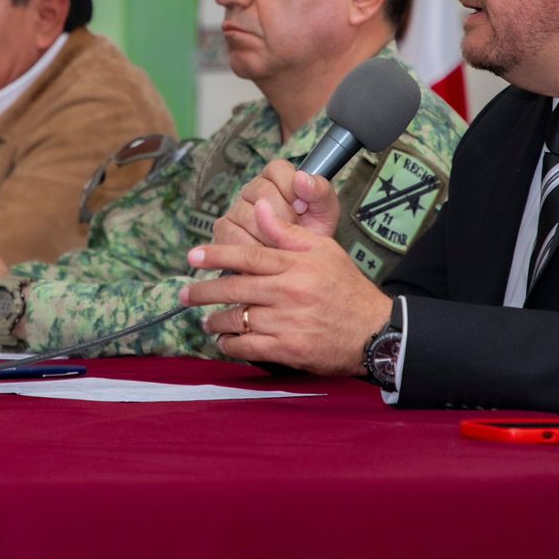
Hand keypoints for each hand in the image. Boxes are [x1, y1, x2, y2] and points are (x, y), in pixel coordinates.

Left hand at [183, 199, 390, 374]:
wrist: (373, 330)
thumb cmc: (346, 287)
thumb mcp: (323, 249)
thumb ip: (287, 232)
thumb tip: (260, 209)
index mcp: (295, 264)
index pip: (247, 255)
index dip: (216, 254)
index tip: (192, 255)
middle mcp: (288, 291)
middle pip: (235, 288)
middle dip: (204, 291)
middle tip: (184, 294)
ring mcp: (287, 322)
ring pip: (238, 319)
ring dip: (216, 320)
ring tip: (206, 320)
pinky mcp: (288, 349)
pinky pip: (249, 347)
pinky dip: (230, 345)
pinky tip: (223, 342)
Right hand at [214, 160, 341, 248]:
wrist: (299, 264)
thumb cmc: (312, 233)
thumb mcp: (325, 211)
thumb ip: (319, 191)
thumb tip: (301, 178)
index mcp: (277, 176)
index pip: (277, 170)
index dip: (292, 191)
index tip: (303, 208)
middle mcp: (253, 188)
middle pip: (262, 194)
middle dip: (284, 219)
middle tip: (295, 231)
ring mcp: (236, 208)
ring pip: (248, 217)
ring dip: (270, 237)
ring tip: (284, 246)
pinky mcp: (224, 228)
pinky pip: (233, 235)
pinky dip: (253, 248)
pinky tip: (266, 254)